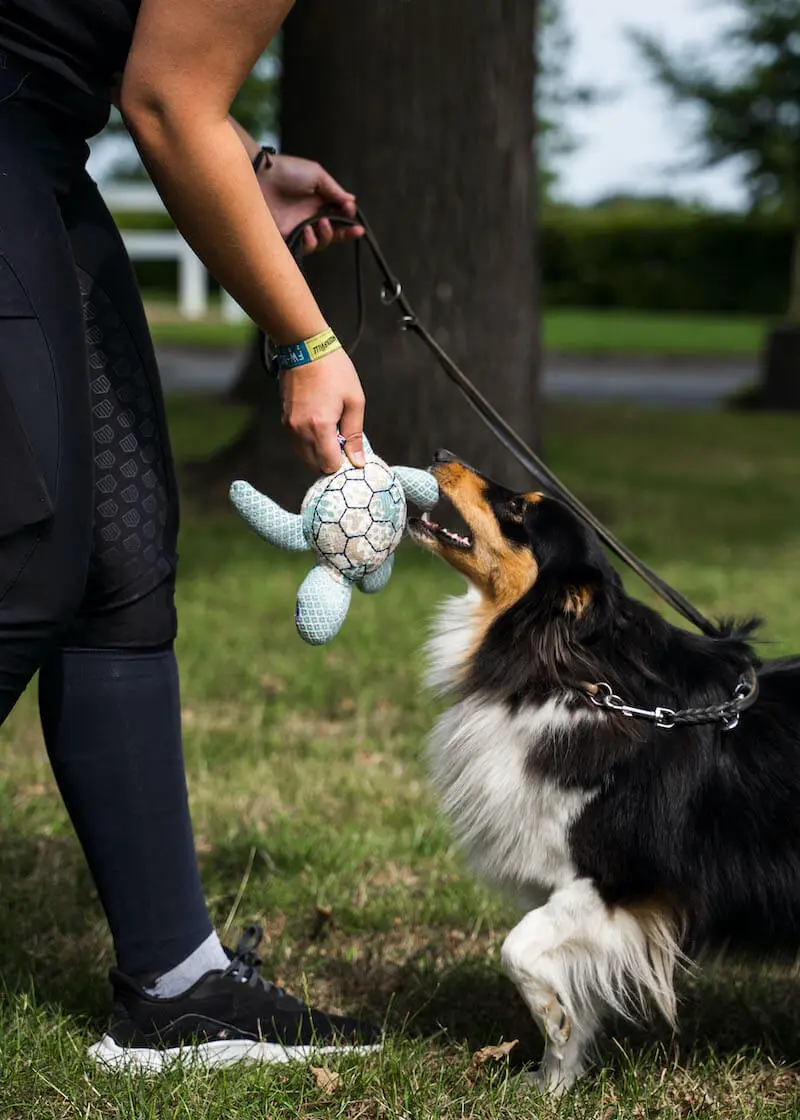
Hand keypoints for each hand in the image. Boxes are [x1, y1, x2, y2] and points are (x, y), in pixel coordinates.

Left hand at [257, 155, 364, 252]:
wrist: (261, 177)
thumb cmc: (287, 171)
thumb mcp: (316, 175)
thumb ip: (334, 190)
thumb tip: (351, 201)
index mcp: (318, 201)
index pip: (339, 215)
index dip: (348, 217)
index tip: (351, 210)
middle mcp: (310, 217)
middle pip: (334, 233)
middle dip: (347, 234)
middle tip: (357, 230)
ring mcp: (299, 228)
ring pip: (322, 243)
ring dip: (327, 235)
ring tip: (321, 223)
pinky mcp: (287, 238)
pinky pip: (305, 248)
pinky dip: (310, 241)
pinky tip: (307, 230)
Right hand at [280, 349, 365, 472]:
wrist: (305, 348)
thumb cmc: (335, 371)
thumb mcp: (354, 401)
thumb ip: (355, 434)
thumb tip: (358, 462)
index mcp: (320, 427)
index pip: (329, 465)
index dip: (343, 463)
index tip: (351, 453)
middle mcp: (301, 431)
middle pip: (315, 465)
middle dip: (330, 460)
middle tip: (343, 442)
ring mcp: (290, 426)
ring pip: (304, 456)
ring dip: (319, 453)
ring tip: (333, 432)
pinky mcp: (284, 420)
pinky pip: (297, 443)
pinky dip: (309, 443)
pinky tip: (321, 427)